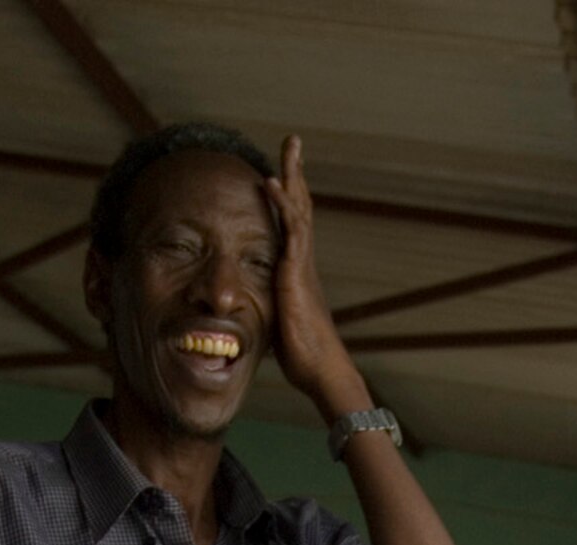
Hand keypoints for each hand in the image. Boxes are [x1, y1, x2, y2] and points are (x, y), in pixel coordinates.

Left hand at [265, 134, 365, 415]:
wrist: (321, 370)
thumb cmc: (303, 356)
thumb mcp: (280, 323)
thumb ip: (269, 306)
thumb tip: (255, 310)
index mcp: (297, 270)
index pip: (293, 224)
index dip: (288, 196)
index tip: (281, 171)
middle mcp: (302, 261)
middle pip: (301, 206)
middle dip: (296, 173)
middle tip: (293, 141)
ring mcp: (301, 264)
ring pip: (299, 208)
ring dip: (293, 174)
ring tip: (290, 144)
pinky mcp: (296, 272)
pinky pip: (289, 230)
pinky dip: (281, 203)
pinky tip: (269, 182)